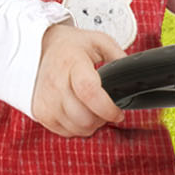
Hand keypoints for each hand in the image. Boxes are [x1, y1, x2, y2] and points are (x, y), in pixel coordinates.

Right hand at [32, 21, 126, 137]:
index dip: (107, 108)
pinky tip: (79, 113)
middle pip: (84, 117)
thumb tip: (134, 76)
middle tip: (107, 109)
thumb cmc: (74, 46)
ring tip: (93, 109)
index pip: (89, 92)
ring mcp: (45, 99)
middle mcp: (55, 83)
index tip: (118, 112)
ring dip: (91, 124)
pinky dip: (77, 127)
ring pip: (77, 128)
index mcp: (72, 63)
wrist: (46, 47)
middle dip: (102, 119)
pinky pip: (66, 132)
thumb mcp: (100, 42)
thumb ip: (119, 57)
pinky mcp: (40, 112)